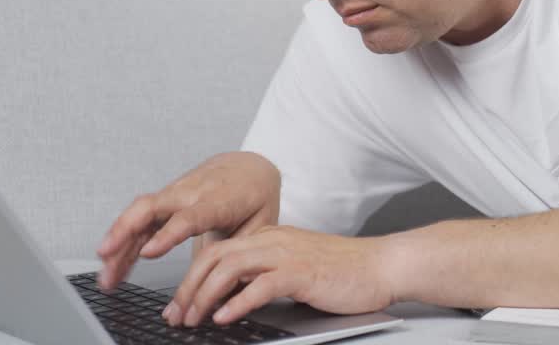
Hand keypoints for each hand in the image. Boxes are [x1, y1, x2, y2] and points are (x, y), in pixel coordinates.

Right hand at [97, 151, 279, 290]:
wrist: (251, 165)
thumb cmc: (256, 196)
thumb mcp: (260, 226)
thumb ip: (238, 256)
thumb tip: (222, 293)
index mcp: (219, 200)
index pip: (189, 217)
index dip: (168, 234)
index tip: (148, 252)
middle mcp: (191, 192)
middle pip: (152, 207)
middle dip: (125, 230)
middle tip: (106, 256)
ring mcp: (175, 193)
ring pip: (139, 212)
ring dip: (118, 242)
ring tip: (106, 275)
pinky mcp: (166, 198)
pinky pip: (140, 217)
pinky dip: (124, 240)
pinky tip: (114, 263)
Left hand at [164, 226, 396, 327]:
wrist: (382, 266)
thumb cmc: (343, 272)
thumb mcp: (294, 270)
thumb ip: (263, 277)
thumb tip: (230, 300)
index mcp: (269, 238)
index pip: (217, 251)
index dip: (192, 278)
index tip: (179, 304)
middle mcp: (273, 240)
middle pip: (215, 257)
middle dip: (189, 288)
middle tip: (176, 316)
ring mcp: (286, 254)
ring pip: (230, 268)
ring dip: (205, 295)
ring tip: (194, 319)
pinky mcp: (301, 272)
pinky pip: (260, 285)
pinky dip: (237, 302)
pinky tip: (225, 318)